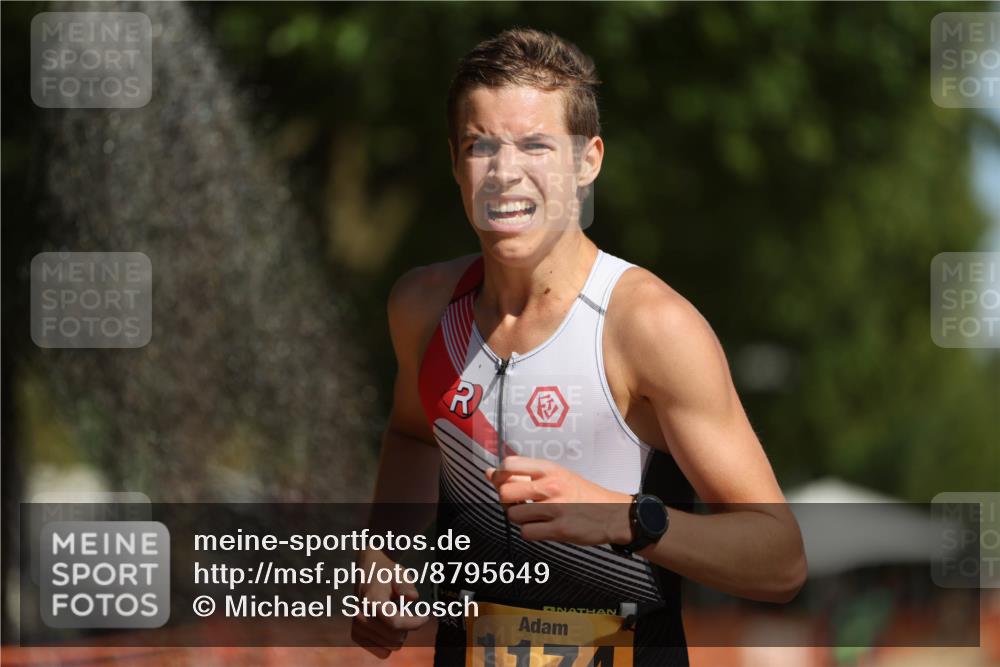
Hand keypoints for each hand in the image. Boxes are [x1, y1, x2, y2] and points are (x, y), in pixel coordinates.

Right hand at [350, 549, 427, 658]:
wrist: (367, 572)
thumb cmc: (386, 573)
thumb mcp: (399, 573)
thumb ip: (406, 585)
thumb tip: (412, 598)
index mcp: (373, 600)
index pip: (395, 622)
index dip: (415, 623)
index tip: (425, 617)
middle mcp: (362, 616)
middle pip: (395, 637)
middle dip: (407, 626)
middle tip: (406, 611)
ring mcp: (357, 627)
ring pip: (391, 646)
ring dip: (399, 634)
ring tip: (396, 616)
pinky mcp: (357, 635)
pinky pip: (382, 651)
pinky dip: (390, 642)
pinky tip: (389, 627)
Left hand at [485, 456, 632, 545]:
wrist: (613, 512)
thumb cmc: (582, 494)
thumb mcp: (557, 475)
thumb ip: (524, 474)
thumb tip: (489, 473)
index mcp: (549, 468)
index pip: (509, 464)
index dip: (500, 476)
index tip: (505, 483)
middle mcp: (551, 486)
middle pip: (505, 492)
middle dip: (506, 501)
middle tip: (518, 503)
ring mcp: (555, 508)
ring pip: (513, 515)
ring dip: (519, 518)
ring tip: (533, 516)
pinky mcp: (559, 530)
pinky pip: (526, 533)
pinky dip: (530, 532)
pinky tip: (541, 528)